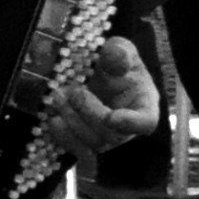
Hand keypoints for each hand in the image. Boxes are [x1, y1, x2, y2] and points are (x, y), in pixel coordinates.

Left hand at [43, 35, 161, 163]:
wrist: (94, 73)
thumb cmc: (113, 62)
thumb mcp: (118, 48)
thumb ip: (119, 51)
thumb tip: (116, 57)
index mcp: (144, 104)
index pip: (146, 122)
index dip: (131, 124)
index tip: (111, 117)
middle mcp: (128, 127)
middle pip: (113, 135)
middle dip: (89, 114)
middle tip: (72, 92)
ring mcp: (107, 138)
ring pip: (93, 144)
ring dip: (72, 122)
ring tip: (58, 97)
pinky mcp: (87, 142)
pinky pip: (77, 150)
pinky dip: (63, 136)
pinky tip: (52, 118)